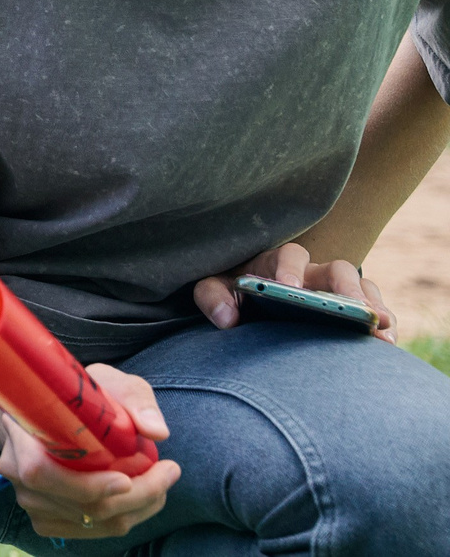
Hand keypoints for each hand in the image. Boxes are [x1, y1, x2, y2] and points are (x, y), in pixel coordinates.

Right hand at [0, 364, 178, 540]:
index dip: (85, 484)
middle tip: (168, 473)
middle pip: (79, 504)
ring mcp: (30, 501)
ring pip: (92, 520)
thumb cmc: (81, 393)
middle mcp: (17, 474)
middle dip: (135, 496)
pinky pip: (91, 530)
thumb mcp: (108, 381)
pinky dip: (124, 518)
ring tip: (161, 482)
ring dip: (136, 508)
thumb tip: (156, 431)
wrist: (55, 410)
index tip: (127, 479)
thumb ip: (134, 400)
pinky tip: (140, 498)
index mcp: (18, 435)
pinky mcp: (47, 518)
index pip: (41, 473)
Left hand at [194, 241, 394, 341]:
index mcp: (278, 262)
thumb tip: (227, 318)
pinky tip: (386, 345)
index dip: (290, 269)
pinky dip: (383, 326)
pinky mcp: (353, 311)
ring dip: (373, 308)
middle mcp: (313, 273)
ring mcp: (337, 291)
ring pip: (363, 290)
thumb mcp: (215, 290)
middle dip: (347, 288)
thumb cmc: (233, 293)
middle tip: (353, 309)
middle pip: (338, 270)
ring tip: (381, 332)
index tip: (289, 287)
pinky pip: (375, 312)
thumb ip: (213, 298)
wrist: (249, 302)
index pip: (289, 255)